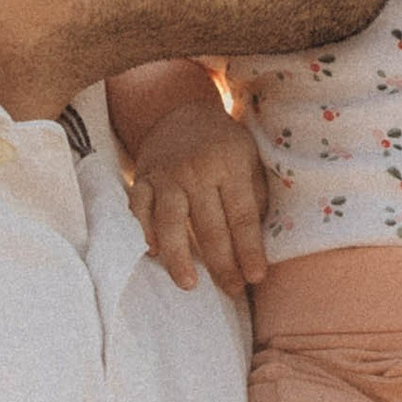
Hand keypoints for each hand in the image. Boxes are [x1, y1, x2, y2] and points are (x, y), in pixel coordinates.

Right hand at [127, 95, 271, 293]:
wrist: (178, 111)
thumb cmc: (223, 143)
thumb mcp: (249, 158)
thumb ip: (255, 195)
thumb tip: (261, 243)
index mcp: (229, 164)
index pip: (242, 216)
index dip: (249, 250)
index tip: (255, 277)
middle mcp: (196, 170)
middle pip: (209, 226)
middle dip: (222, 263)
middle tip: (231, 291)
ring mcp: (165, 175)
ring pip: (170, 222)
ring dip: (179, 257)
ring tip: (189, 284)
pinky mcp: (142, 179)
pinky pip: (140, 211)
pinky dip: (146, 232)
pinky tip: (154, 254)